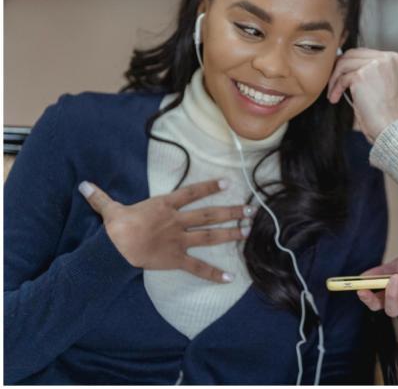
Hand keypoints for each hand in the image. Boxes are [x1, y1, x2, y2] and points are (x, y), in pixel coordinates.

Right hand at [78, 178, 251, 282]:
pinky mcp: (176, 259)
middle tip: (252, 210)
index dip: (209, 187)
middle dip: (232, 211)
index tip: (227, 182)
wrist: (114, 250)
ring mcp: (179, 240)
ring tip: (248, 232)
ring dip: (230, 234)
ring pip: (209, 236)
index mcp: (165, 206)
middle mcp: (177, 221)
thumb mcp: (110, 210)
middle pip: (209, 215)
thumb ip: (101, 197)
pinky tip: (231, 277)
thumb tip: (84, 185)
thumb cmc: (115, 228)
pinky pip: (198, 267)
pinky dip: (214, 273)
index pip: (191, 193)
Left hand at [327, 48, 397, 142]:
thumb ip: (368, 69)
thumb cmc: (385, 110)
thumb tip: (344, 62)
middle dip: (338, 69)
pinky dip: (336, 89)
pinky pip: (342, 78)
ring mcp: (374, 65)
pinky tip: (336, 98)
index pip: (362, 52)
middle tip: (333, 83)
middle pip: (351, 54)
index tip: (340, 74)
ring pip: (343, 64)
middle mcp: (385, 58)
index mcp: (391, 58)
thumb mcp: (380, 82)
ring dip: (334, 79)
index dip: (349, 63)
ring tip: (334, 93)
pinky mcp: (361, 75)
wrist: (389, 125)